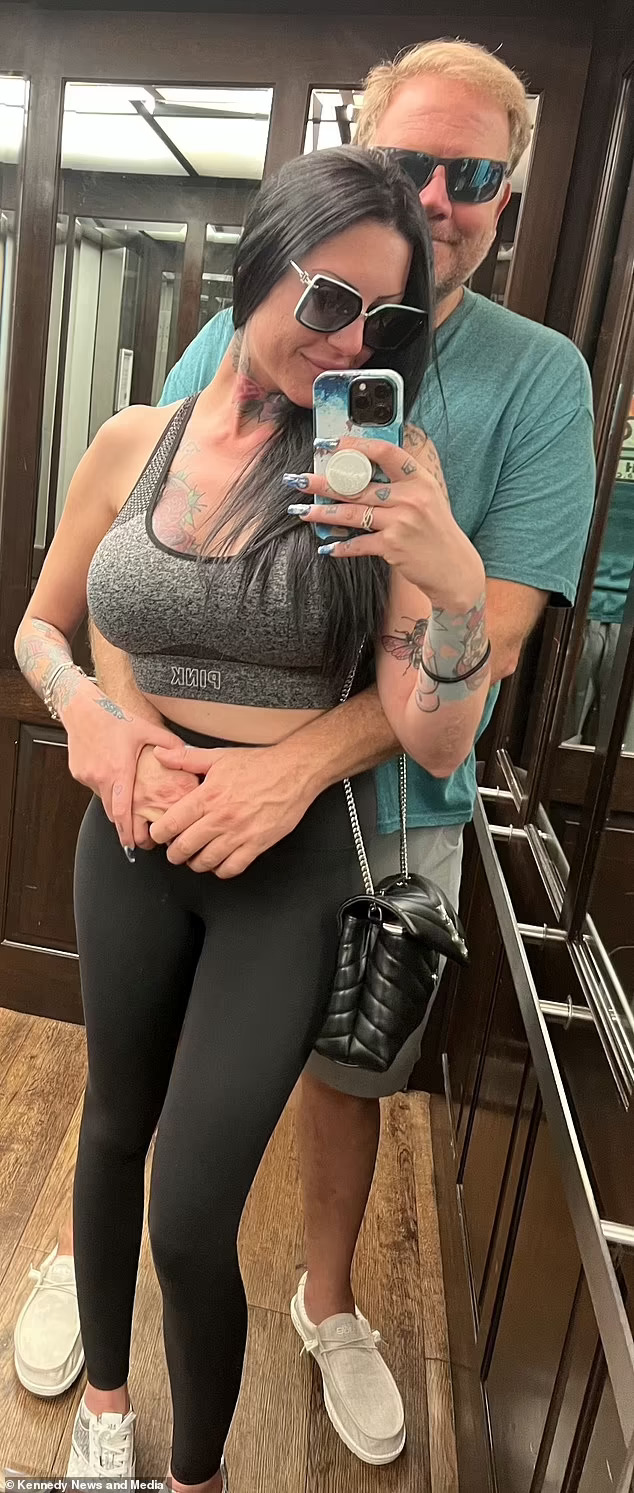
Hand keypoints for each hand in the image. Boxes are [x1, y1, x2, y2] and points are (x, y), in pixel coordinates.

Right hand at [63, 679, 188, 849]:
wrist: (81, 708)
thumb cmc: (114, 717)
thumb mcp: (146, 728)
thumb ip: (170, 744)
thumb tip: (189, 755)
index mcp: (120, 770)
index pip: (122, 810)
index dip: (127, 831)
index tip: (131, 845)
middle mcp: (101, 777)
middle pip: (112, 811)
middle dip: (123, 824)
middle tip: (135, 833)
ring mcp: (87, 776)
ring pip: (103, 798)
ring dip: (114, 800)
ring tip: (125, 789)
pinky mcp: (78, 773)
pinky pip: (94, 786)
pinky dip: (104, 785)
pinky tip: (111, 770)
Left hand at [148, 739, 314, 875]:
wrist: (295, 771)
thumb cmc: (259, 764)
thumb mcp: (218, 756)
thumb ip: (186, 758)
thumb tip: (160, 754)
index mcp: (208, 796)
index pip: (171, 824)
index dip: (159, 834)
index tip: (159, 834)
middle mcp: (221, 817)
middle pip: (184, 848)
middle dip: (174, 854)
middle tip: (174, 851)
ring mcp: (240, 833)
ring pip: (206, 861)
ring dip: (195, 863)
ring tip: (195, 857)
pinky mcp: (257, 844)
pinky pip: (232, 868)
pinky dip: (221, 869)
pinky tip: (219, 861)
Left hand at [287, 432, 483, 608]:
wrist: (454, 569)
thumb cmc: (436, 532)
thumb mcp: (427, 499)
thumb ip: (401, 484)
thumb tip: (362, 473)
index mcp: (419, 479)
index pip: (385, 452)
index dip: (354, 446)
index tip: (330, 445)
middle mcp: (411, 497)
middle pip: (357, 485)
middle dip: (323, 482)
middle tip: (298, 479)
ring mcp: (401, 521)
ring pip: (352, 513)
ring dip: (322, 512)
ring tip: (301, 511)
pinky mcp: (393, 546)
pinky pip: (359, 544)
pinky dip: (341, 546)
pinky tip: (326, 547)